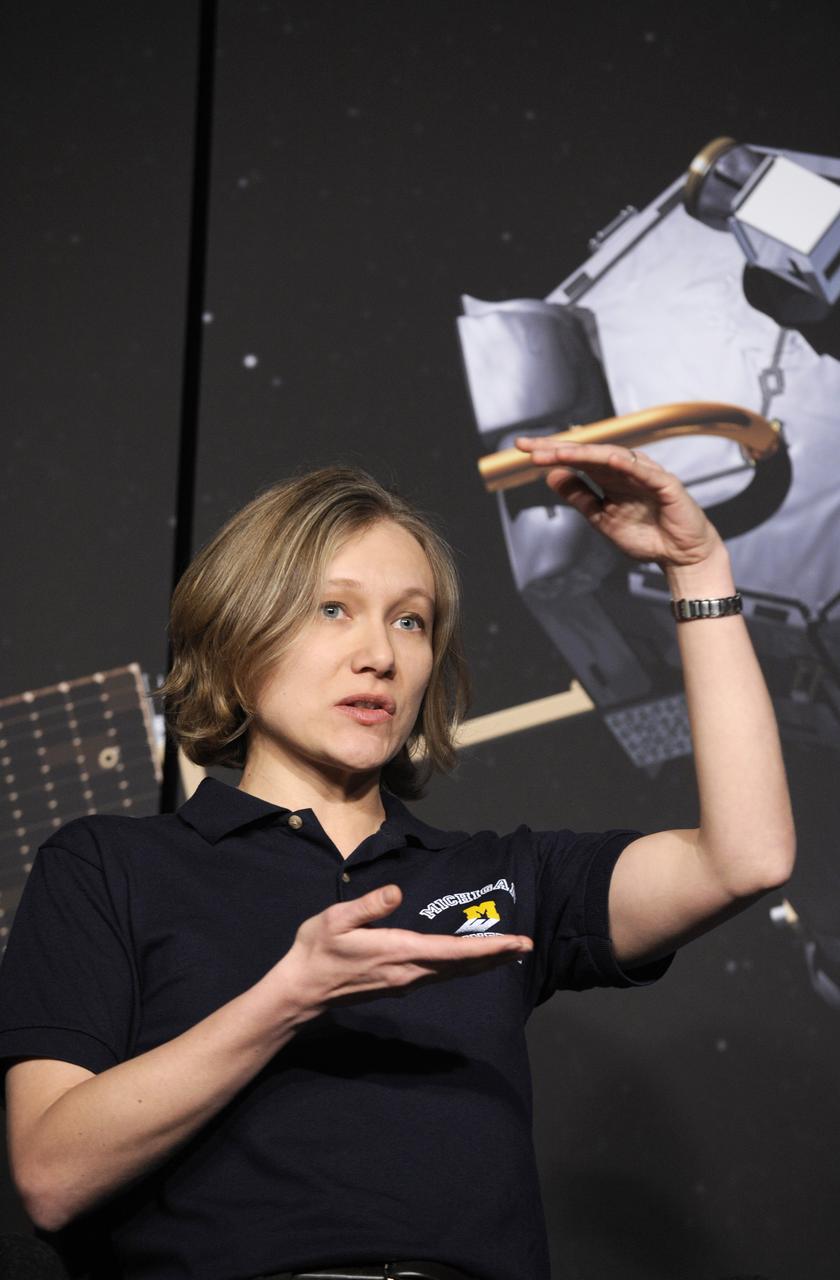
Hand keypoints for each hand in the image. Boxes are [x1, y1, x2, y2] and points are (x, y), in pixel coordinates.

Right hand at [276, 885, 532, 1015]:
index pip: (452, 951)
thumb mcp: (335, 920)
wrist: (301, 991)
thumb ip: (368, 906)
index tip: (516, 943)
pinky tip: (471, 961)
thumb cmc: (316, 951)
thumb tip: (397, 892)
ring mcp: (405, 981)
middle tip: (527, 945)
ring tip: (508, 951)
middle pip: (461, 965)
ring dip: (482, 962)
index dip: (487, 948)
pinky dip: (463, 967)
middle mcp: (408, 972)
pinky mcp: (399, 983)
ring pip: (453, 973)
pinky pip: (440, 975)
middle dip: (495, 955)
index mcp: (397, 952)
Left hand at [515, 437, 721, 567]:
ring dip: (585, 453)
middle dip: (559, 448)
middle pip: (588, 452)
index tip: (521, 449)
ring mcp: (645, 474)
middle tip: (529, 447)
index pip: (576, 460)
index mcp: (609, 477)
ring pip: (611, 457)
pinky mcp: (666, 484)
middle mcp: (625, 470)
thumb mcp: (601, 518)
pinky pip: (644, 471)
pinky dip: (627, 464)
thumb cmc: (646, 536)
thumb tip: (551, 476)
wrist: (680, 556)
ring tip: (559, 452)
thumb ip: (579, 496)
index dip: (550, 453)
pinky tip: (608, 458)